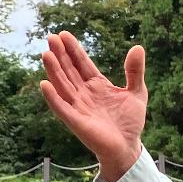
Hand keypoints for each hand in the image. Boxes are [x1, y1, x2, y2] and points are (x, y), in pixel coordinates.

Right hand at [39, 32, 147, 181]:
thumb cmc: (130, 122)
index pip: (82, 63)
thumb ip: (135, 71)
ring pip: (62, 85)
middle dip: (60, 55)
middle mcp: (84, 94)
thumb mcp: (137, 91)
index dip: (73, 50)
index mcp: (97, 85)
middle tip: (50, 37)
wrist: (128, 147)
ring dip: (53, 70)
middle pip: (69, 71)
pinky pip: (61, 108)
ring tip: (46, 54)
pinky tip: (45, 84)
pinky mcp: (76, 122)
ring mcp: (78, 107)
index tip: (64, 34)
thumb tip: (137, 47)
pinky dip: (53, 97)